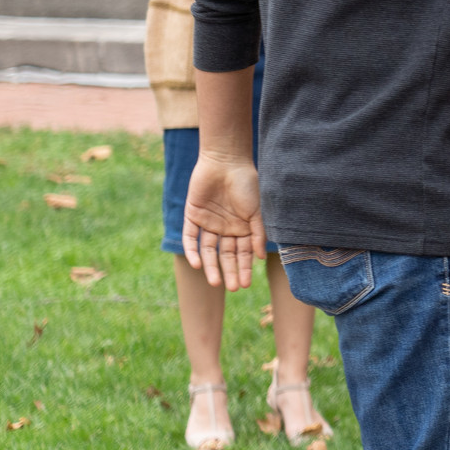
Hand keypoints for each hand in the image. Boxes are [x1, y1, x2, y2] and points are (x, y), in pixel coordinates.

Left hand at [182, 155, 265, 290]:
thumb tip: (259, 257)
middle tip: (232, 288)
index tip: (245, 284)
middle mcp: (225, 228)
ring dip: (211, 266)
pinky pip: (190, 238)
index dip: (244, 268)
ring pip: (208, 250)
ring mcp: (208, 223)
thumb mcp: (257, 210)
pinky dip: (192, 250)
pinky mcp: (192, 216)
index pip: (243, 253)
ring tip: (215, 282)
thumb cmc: (247, 183)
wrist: (226, 161)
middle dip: (230, 271)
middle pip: (226, 255)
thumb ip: (258, 233)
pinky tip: (197, 264)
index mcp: (242, 227)